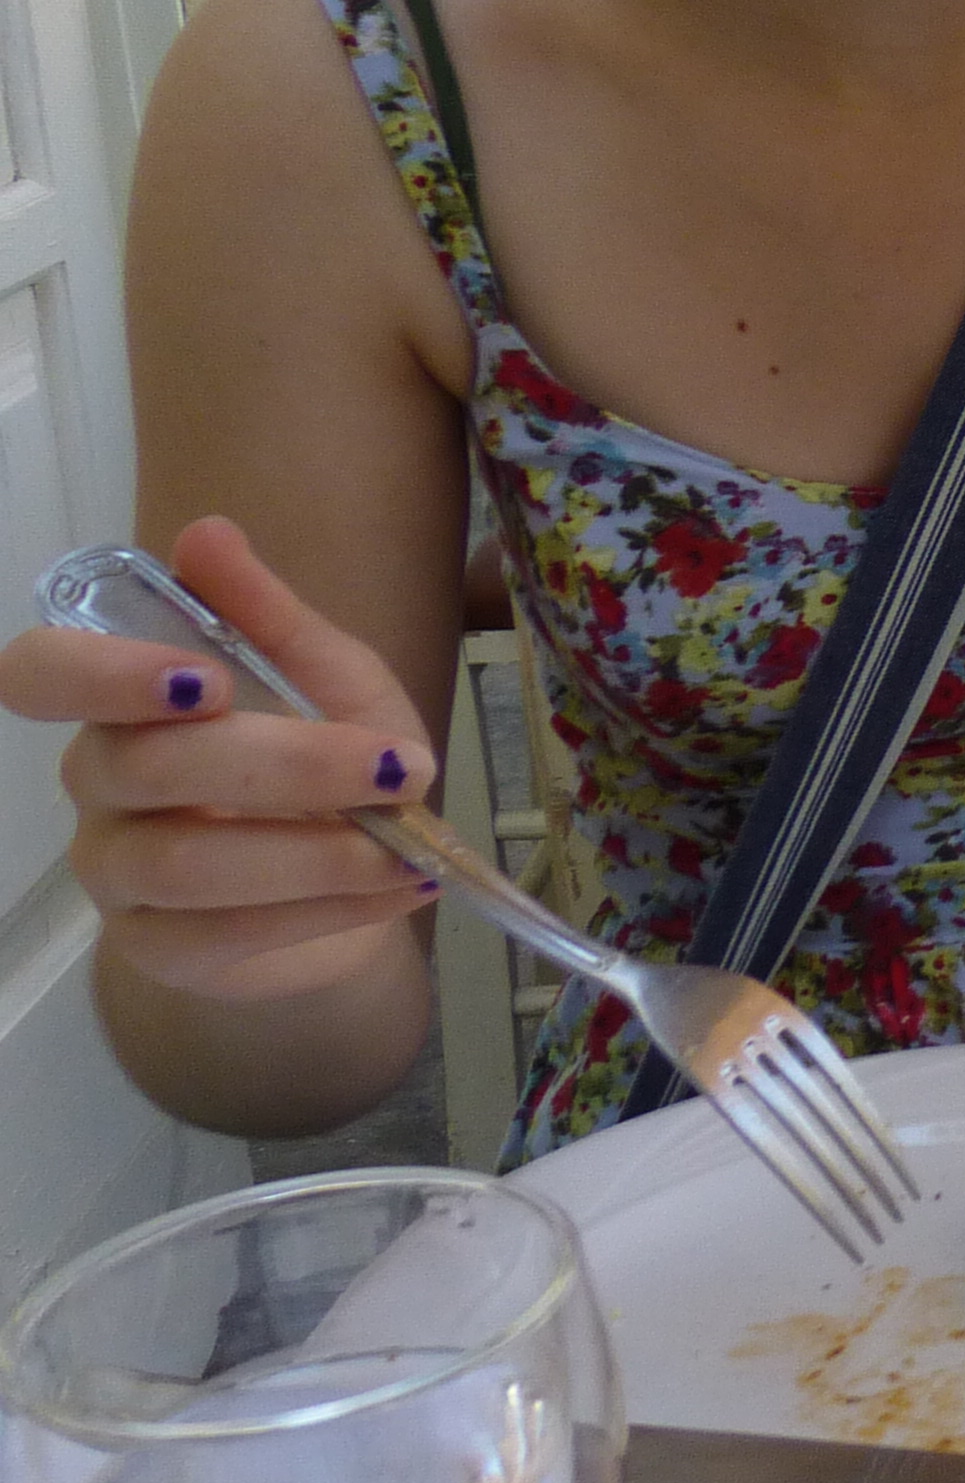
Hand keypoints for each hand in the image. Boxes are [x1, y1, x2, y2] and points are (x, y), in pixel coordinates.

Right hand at [0, 514, 438, 1003]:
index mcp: (124, 702)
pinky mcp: (161, 950)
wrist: (359, 878)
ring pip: (181, 865)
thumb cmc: (329, 763)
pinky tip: (400, 885)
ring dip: (311, 853)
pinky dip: (326, 909)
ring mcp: (119, 875)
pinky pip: (223, 935)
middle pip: (142, 770)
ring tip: (404, 846)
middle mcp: (101, 785)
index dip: (103, 675)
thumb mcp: (326, 678)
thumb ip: (268, 615)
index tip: (204, 678)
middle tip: (394, 765)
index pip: (42, 676)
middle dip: (282, 766)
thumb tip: (205, 532)